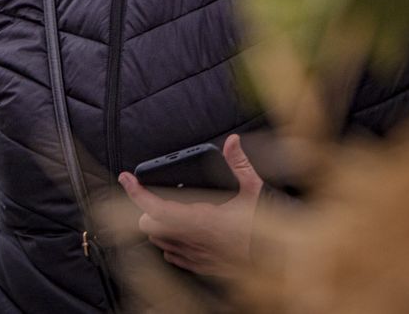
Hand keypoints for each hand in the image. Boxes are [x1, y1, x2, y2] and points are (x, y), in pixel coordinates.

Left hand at [117, 134, 262, 276]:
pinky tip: (185, 233)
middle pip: (149, 226)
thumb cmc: (268, 230)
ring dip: (160, 226)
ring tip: (175, 212)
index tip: (127, 177)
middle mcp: (193, 240)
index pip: (156, 208)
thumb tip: (232, 141)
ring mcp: (195, 256)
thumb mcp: (256, 191)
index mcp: (203, 220)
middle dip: (150, 210)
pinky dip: (173, 244)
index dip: (136, 192)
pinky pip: (172, 256)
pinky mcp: (201, 267)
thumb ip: (240, 165)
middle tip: (162, 196)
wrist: (281, 266)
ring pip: (158, 241)